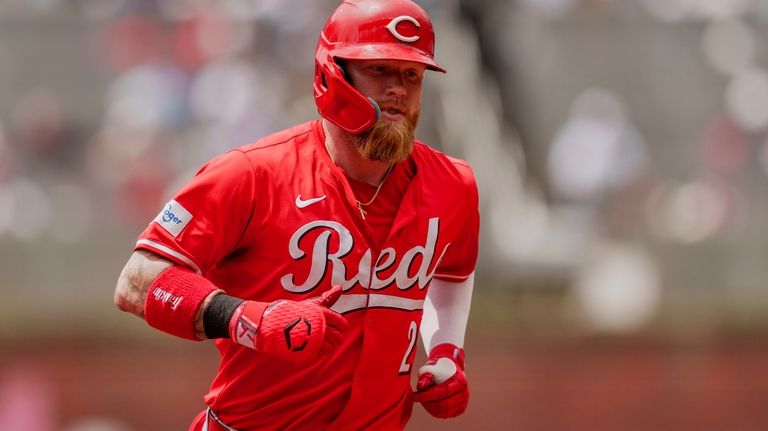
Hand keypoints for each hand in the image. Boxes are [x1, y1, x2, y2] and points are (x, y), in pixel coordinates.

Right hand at [229, 286, 347, 362]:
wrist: (271, 324)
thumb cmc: (293, 313)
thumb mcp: (310, 304)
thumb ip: (327, 299)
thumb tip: (340, 288)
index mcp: (322, 314)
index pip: (341, 323)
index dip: (341, 325)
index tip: (338, 326)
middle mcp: (320, 326)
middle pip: (337, 337)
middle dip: (335, 337)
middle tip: (328, 335)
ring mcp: (314, 340)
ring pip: (331, 348)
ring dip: (329, 346)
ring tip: (322, 343)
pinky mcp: (307, 350)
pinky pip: (321, 354)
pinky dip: (320, 352)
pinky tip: (314, 347)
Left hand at [412, 343, 468, 417]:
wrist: (451, 369)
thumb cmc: (440, 368)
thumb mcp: (431, 367)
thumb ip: (426, 375)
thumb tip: (422, 385)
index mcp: (460, 381)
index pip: (442, 392)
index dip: (427, 396)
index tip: (415, 396)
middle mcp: (464, 393)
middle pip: (443, 404)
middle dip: (428, 403)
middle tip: (418, 398)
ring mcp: (463, 402)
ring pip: (444, 412)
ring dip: (431, 408)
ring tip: (423, 400)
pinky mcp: (460, 409)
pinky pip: (446, 415)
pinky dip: (436, 412)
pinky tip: (429, 404)